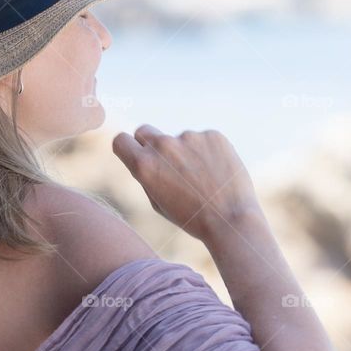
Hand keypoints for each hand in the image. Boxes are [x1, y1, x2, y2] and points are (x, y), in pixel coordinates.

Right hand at [112, 124, 261, 242]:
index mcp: (144, 165)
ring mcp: (189, 137)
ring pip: (179, 140)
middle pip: (144, 131)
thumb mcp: (157, 202)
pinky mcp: (212, 135)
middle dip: (150, 144)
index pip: (120, 140)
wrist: (230, 219)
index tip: (134, 154)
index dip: (126, 148)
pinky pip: (202, 140)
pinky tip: (216, 172)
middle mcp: (163, 146)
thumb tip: (143, 155)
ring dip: (185, 152)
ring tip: (203, 179)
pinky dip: (206, 151)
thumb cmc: (191, 217)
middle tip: (168, 165)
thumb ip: (146, 175)